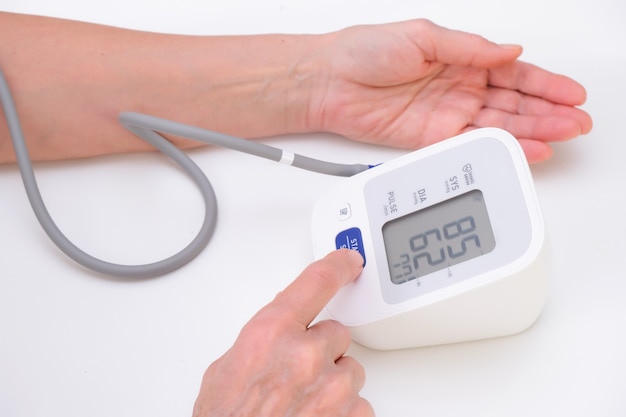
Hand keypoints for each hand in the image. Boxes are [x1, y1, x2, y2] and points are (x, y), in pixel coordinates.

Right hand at [192, 249, 373, 416]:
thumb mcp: (226, 371)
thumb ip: (259, 343)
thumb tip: (276, 338)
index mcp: (271, 333)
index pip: (316, 281)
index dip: (338, 264)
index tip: (350, 258)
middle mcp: (305, 354)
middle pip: (337, 332)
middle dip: (322, 350)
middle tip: (298, 374)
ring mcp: (331, 387)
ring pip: (351, 368)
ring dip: (333, 382)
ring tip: (304, 404)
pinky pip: (359, 403)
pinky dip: (344, 412)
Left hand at [307, 19, 592, 162]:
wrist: (329, 82)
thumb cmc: (365, 51)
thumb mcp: (422, 36)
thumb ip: (468, 49)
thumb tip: (509, 51)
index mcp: (460, 59)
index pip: (512, 73)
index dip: (545, 83)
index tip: (571, 93)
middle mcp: (458, 88)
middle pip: (513, 103)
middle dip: (547, 111)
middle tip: (576, 121)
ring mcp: (446, 115)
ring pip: (498, 126)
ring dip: (531, 132)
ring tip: (561, 136)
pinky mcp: (429, 139)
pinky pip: (470, 144)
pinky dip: (497, 148)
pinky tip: (522, 149)